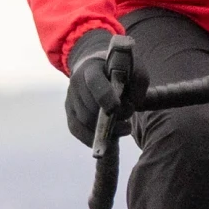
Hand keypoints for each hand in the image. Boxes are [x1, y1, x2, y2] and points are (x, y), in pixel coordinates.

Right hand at [64, 30, 149, 147]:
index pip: (95, 83)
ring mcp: (71, 97)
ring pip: (84, 121)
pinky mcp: (69, 112)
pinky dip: (92, 138)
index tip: (116, 108)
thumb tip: (132, 103)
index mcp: (92, 68)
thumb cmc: (120, 70)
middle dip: (110, 118)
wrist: (98, 68)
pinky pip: (77, 130)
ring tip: (124, 127)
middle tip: (128, 118)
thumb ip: (138, 82)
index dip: (105, 97)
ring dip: (105, 129)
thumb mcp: (134, 69)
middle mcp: (76, 82)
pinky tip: (108, 140)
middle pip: (90, 107)